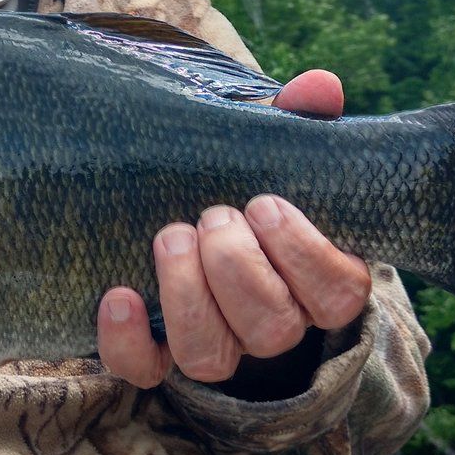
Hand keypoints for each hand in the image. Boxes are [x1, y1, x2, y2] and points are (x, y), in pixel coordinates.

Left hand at [97, 69, 372, 387]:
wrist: (185, 210)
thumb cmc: (245, 184)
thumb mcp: (274, 153)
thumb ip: (301, 121)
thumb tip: (320, 85)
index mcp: (319, 282)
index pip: (337, 295)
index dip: (304, 253)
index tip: (266, 203)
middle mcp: (273, 326)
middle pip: (271, 329)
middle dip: (238, 267)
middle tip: (213, 215)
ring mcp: (216, 346)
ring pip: (211, 356)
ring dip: (188, 296)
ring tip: (171, 235)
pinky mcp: (157, 355)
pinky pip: (143, 370)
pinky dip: (127, 340)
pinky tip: (118, 296)